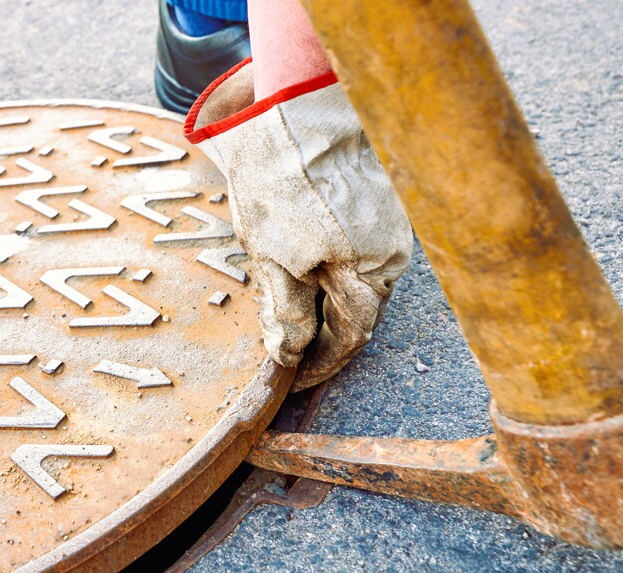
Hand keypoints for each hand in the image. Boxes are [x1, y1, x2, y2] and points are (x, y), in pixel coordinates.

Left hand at [184, 59, 412, 388]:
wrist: (297, 105)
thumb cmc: (277, 176)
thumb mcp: (267, 253)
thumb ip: (283, 309)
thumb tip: (289, 352)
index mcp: (361, 271)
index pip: (350, 337)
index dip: (323, 363)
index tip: (298, 376)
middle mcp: (390, 252)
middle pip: (360, 310)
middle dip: (325, 332)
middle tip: (292, 345)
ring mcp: (396, 226)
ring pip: (365, 280)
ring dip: (332, 296)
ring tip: (294, 295)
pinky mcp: (392, 203)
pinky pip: (369, 250)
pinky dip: (341, 265)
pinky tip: (311, 258)